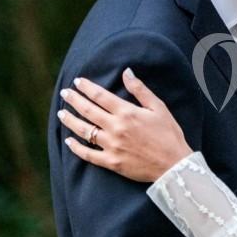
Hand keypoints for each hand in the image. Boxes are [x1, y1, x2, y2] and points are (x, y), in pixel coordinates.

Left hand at [58, 69, 192, 182]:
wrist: (174, 165)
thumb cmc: (169, 134)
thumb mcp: (158, 108)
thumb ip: (140, 90)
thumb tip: (126, 72)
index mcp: (127, 112)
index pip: (100, 96)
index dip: (86, 87)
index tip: (77, 81)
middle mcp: (116, 128)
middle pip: (88, 110)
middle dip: (73, 100)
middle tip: (64, 93)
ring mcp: (111, 146)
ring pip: (83, 130)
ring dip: (70, 120)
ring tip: (61, 113)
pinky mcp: (111, 162)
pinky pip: (88, 154)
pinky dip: (76, 148)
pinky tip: (68, 141)